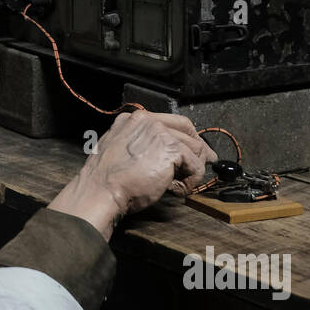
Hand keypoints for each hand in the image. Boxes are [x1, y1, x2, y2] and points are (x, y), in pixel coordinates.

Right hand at [49, 111, 217, 240]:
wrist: (101, 189)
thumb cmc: (106, 180)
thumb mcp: (119, 151)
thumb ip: (138, 145)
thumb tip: (162, 155)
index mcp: (132, 119)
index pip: (170, 122)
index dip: (186, 136)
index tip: (196, 147)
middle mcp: (147, 120)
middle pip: (186, 131)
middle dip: (200, 148)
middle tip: (208, 162)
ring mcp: (160, 132)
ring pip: (194, 149)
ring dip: (191, 170)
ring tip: (179, 186)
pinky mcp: (171, 148)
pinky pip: (196, 165)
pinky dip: (191, 180)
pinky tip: (177, 189)